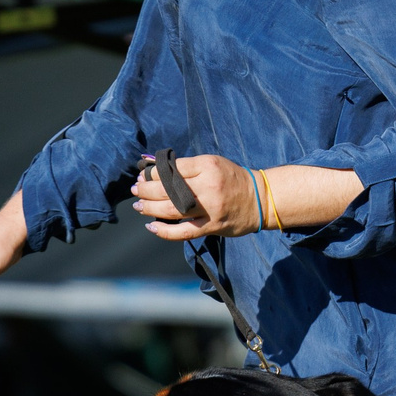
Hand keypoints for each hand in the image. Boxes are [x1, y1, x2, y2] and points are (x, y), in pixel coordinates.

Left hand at [131, 154, 259, 239]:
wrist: (260, 200)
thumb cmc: (232, 179)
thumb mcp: (213, 164)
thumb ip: (187, 167)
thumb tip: (155, 169)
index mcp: (208, 165)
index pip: (172, 168)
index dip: (152, 173)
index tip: (143, 175)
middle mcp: (208, 186)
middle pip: (168, 188)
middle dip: (146, 189)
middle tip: (136, 189)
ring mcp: (210, 208)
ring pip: (172, 209)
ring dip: (150, 208)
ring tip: (138, 205)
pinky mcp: (212, 226)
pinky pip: (184, 232)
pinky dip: (165, 231)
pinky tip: (152, 227)